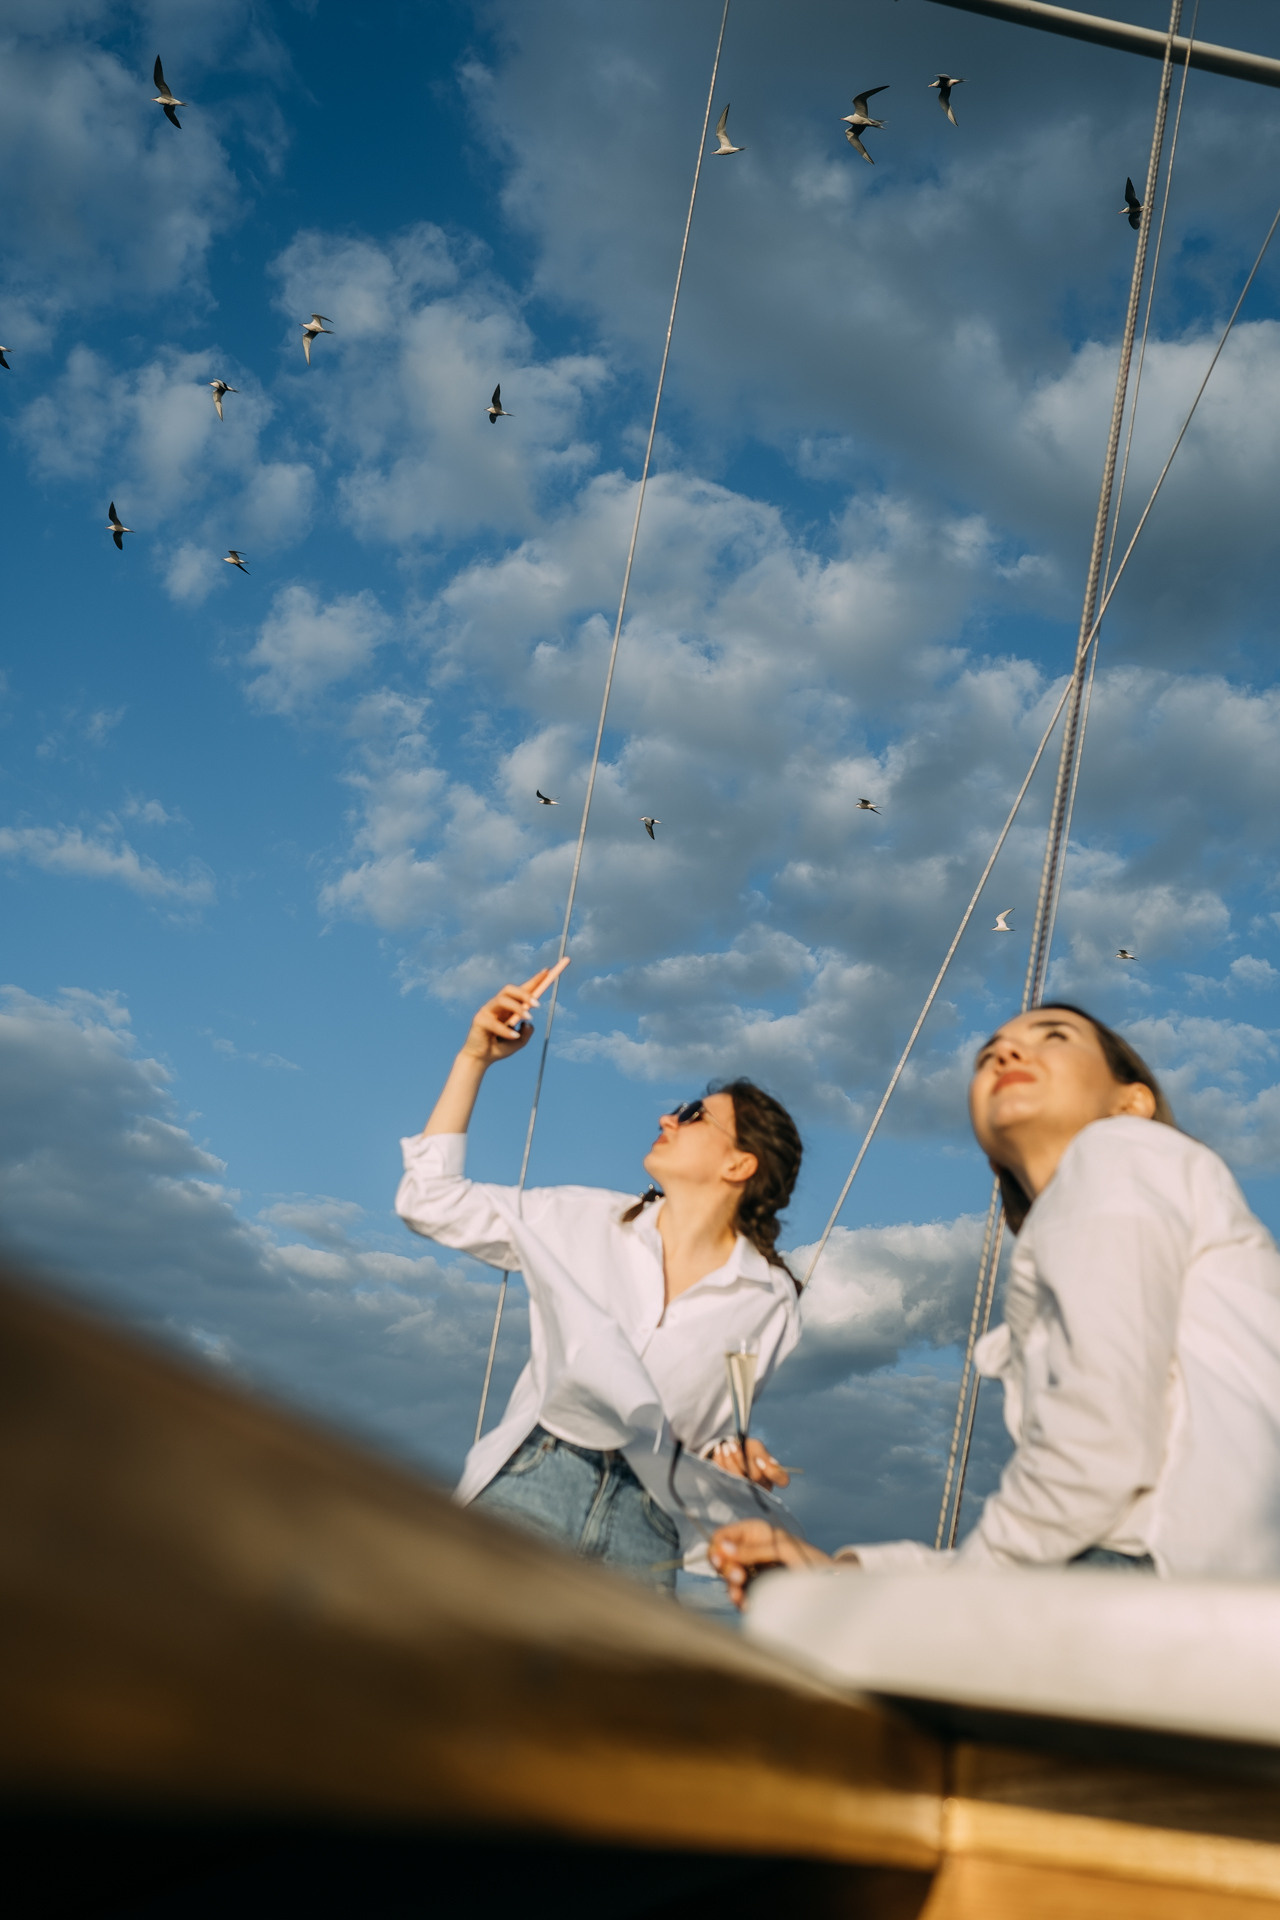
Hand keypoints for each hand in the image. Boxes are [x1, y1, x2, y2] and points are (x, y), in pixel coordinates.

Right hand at [460, 968, 560, 1066]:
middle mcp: (497, 1005)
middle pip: (509, 989)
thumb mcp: (519, 1042)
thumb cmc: (499, 1047)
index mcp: (507, 1007)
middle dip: (525, 993)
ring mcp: (487, 1011)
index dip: (534, 980)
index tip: (547, 972)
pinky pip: (494, 1022)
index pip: (521, 989)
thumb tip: (529, 1023)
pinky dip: (506, 1030)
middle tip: (539, 1004)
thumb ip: (527, 1033)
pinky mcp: (479, 1020)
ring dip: (517, 1007)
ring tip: (529, 1018)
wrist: (480, 1059)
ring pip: (501, 1000)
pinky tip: (514, 1036)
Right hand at [708, 1520, 832, 1609]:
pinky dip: (741, 1601)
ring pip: (729, 1580)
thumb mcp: (781, 1549)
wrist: (828, 1583)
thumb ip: (752, 1550)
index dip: (718, 1548)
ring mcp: (753, 1571)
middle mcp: (750, 1551)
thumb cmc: (809, 1558)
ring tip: (740, 1598)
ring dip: (732, 1589)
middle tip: (739, 1578)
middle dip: (727, 1571)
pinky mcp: (757, 1589)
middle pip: (723, 1560)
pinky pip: (740, 1595)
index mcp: (754, 1533)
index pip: (724, 1537)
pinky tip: (748, 1605)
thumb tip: (723, 1548)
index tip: (720, 1561)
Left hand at [710, 1437, 789, 1488]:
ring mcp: (746, 1492)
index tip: (758, 1459)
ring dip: (730, 1460)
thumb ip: (761, 1454)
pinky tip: (719, 1451)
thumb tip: (761, 1463)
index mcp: (772, 1477)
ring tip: (725, 1446)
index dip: (773, 1472)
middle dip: (743, 1460)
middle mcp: (762, 1488)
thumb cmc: (747, 1451)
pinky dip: (720, 1463)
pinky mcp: (730, 1491)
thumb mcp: (756, 1448)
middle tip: (732, 1445)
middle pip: (755, 1478)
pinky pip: (724, 1479)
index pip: (782, 1479)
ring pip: (738, 1480)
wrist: (730, 1452)